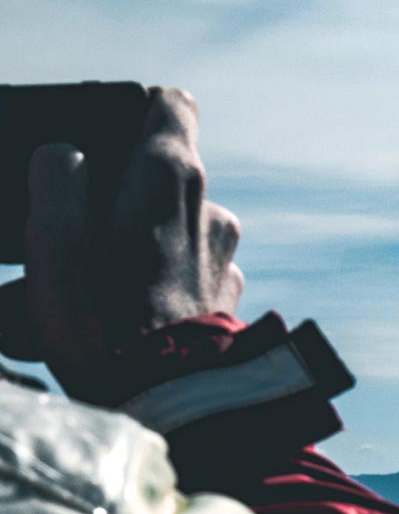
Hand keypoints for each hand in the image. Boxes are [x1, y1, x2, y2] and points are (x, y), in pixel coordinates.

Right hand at [0, 87, 243, 401]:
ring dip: (138, 249)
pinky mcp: (229, 298)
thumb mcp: (54, 243)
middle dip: (121, 199)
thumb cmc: (103, 323)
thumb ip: (57, 181)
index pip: (172, 106)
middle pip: (164, 177)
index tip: (102, 142)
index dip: (135, 113)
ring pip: (173, 231)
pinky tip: (124, 320)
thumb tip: (65, 155)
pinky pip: (188, 276)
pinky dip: (159, 287)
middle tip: (78, 243)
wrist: (173, 406)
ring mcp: (225, 256)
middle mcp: (211, 209)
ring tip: (93, 293)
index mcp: (171, 179)